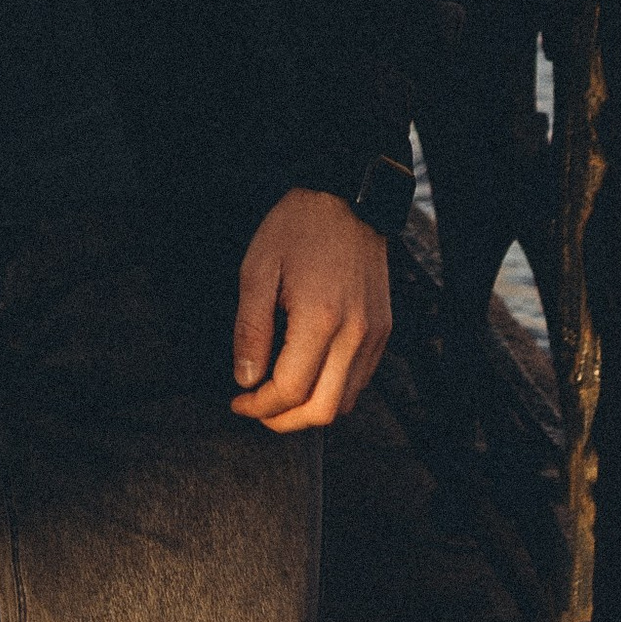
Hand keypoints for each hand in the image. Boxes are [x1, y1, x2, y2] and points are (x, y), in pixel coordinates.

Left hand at [231, 189, 391, 432]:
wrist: (344, 201)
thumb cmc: (297, 229)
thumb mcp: (257, 270)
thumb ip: (250, 329)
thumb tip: (246, 378)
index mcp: (320, 318)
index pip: (291, 389)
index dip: (260, 405)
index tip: (238, 400)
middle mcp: (354, 334)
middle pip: (322, 411)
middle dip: (284, 420)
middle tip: (256, 409)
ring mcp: (373, 335)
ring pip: (345, 402)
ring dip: (308, 410)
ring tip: (278, 394)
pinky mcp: (382, 331)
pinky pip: (360, 381)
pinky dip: (331, 391)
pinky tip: (307, 375)